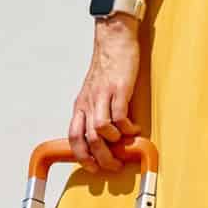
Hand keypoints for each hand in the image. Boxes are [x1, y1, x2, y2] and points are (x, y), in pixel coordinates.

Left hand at [69, 17, 141, 170]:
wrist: (114, 41)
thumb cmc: (107, 66)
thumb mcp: (94, 92)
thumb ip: (95, 111)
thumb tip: (103, 135)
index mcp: (81, 105)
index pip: (74, 136)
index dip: (82, 155)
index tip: (93, 166)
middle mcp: (88, 102)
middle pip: (88, 139)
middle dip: (101, 157)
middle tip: (114, 164)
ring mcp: (103, 95)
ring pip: (100, 130)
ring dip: (114, 142)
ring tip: (125, 143)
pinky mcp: (119, 89)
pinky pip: (120, 116)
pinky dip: (127, 127)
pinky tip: (134, 128)